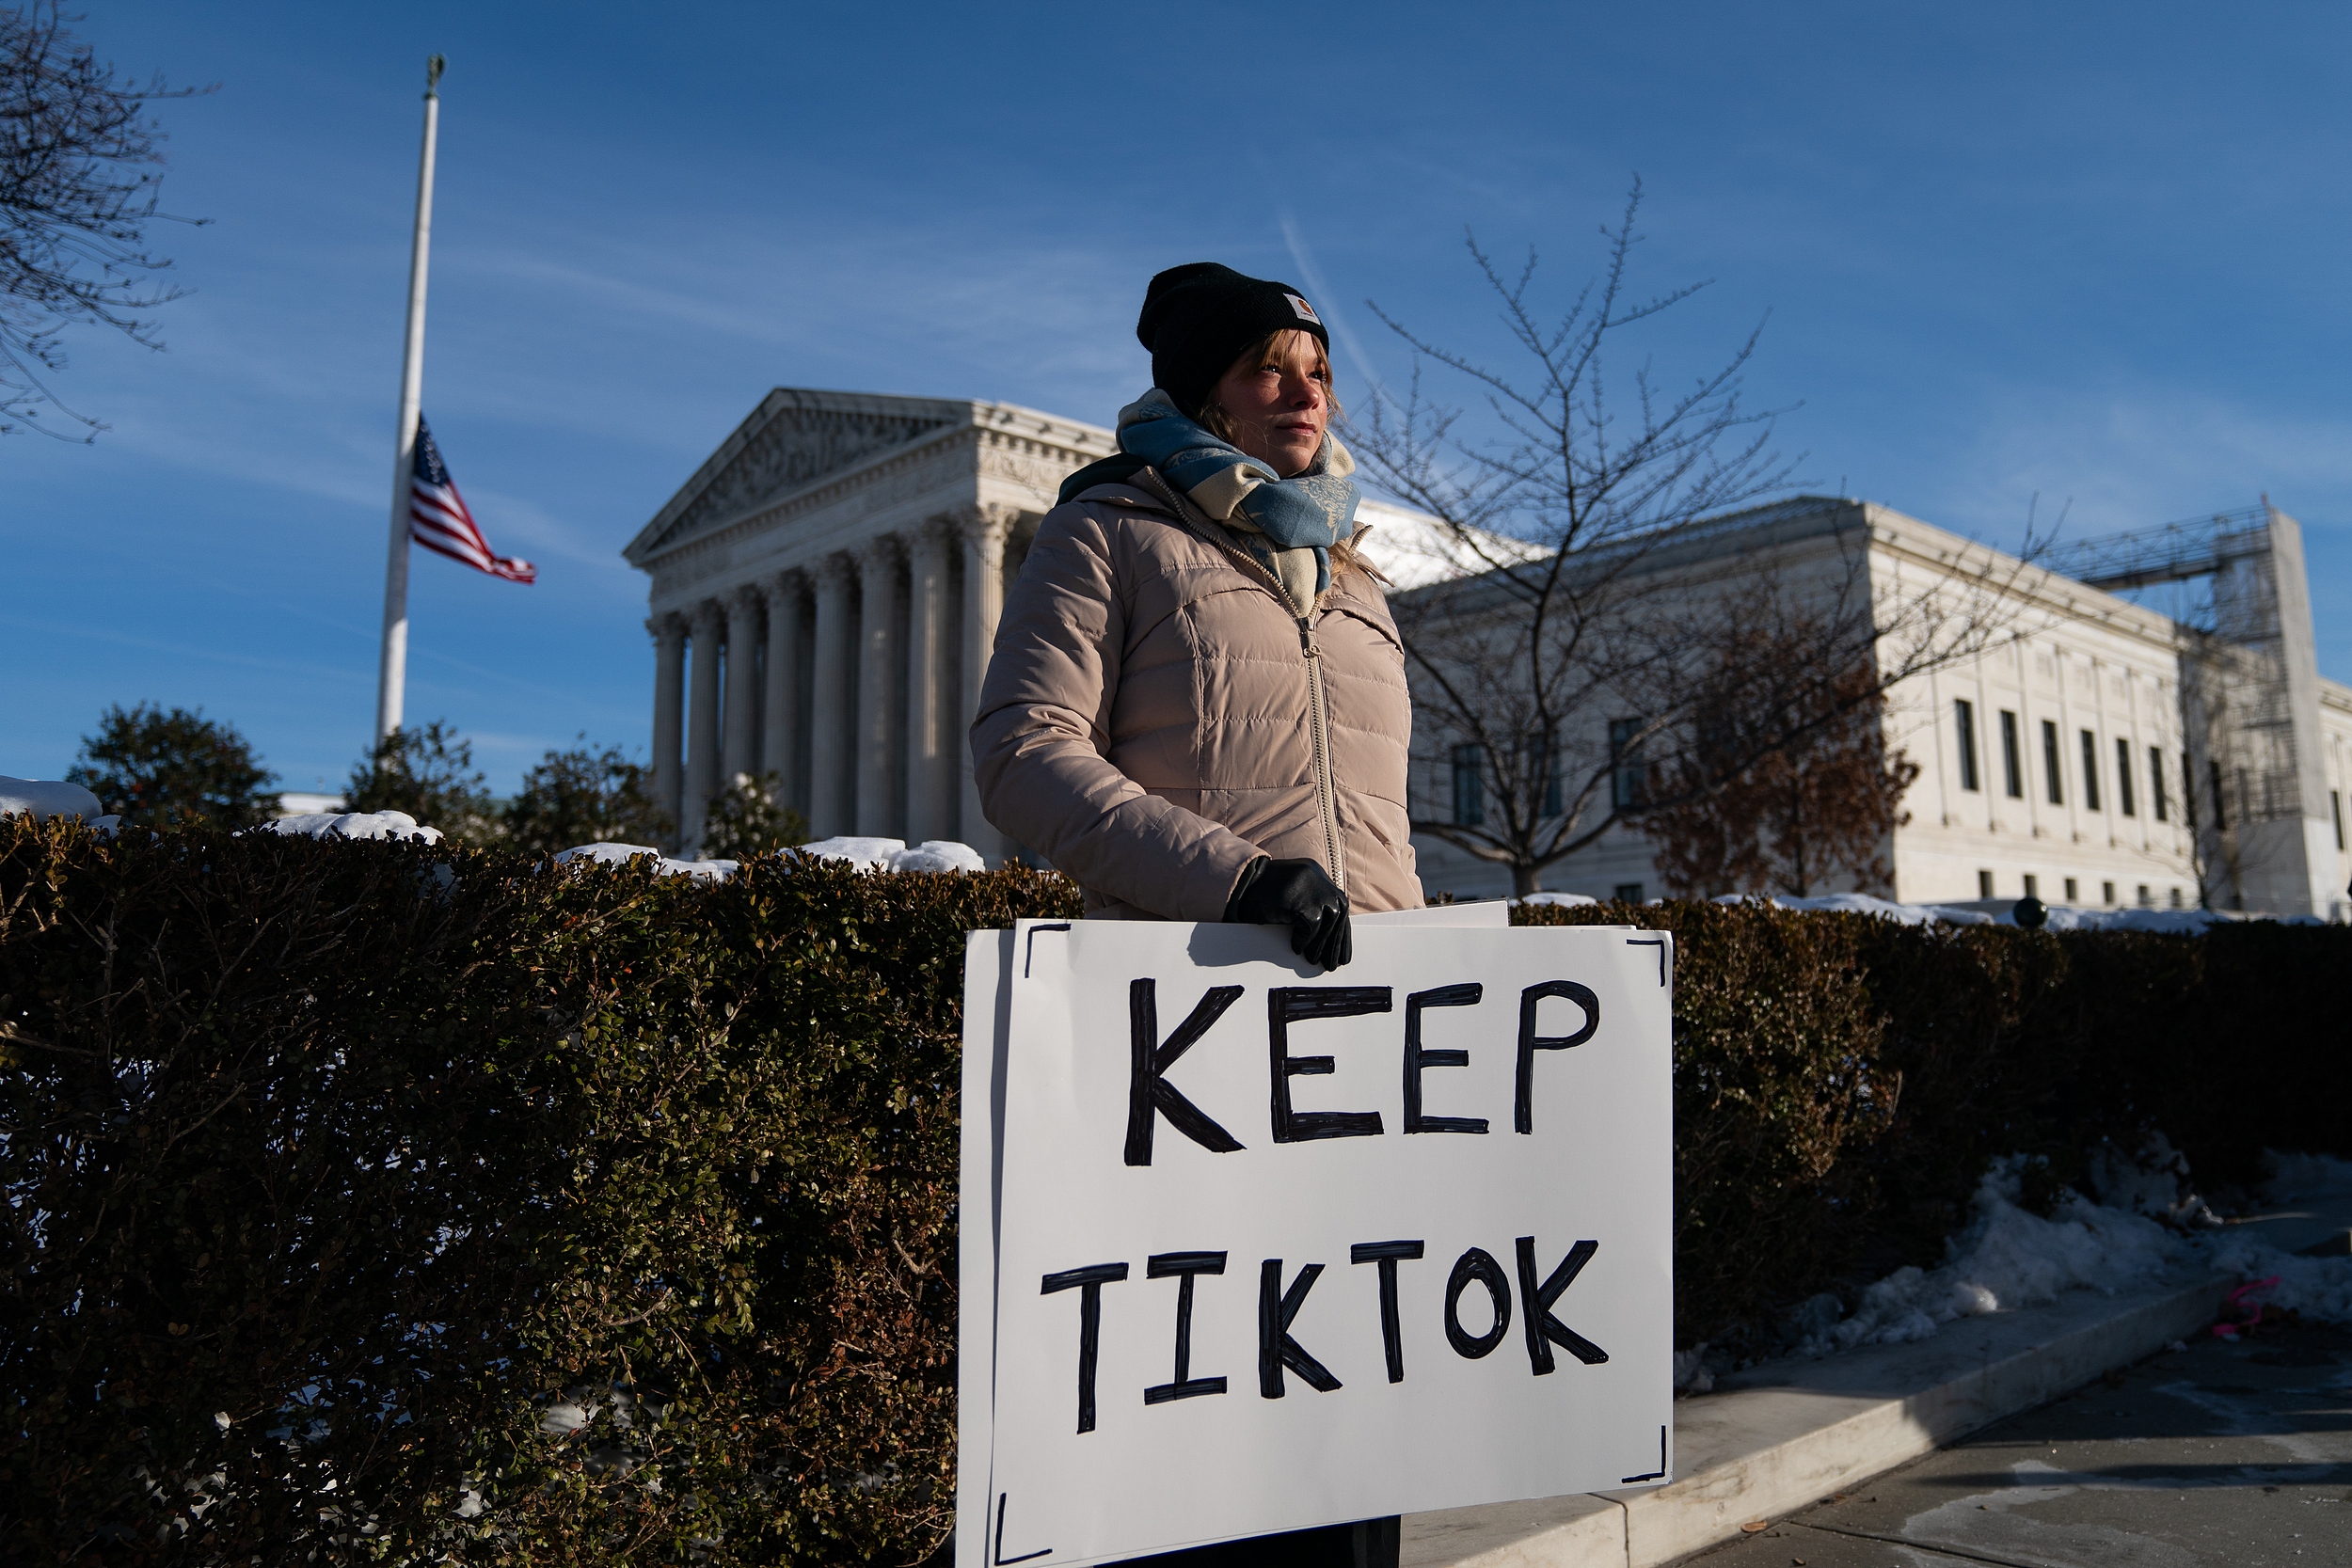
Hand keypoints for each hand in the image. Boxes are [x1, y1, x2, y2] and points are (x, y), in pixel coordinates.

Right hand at [1223, 857, 1350, 970]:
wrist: (1240, 882)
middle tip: (1333, 964)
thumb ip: (1311, 906)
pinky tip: (1295, 948)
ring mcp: (1311, 885)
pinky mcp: (1301, 897)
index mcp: (1317, 874)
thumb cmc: (1262, 893)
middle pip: (1339, 913)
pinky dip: (1304, 939)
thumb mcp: (1292, 896)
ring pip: (1330, 920)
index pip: (1339, 905)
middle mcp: (1318, 877)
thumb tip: (1327, 937)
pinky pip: (1312, 925)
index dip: (1340, 930)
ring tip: (1313, 960)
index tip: (1341, 952)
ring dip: (1321, 944)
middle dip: (1336, 941)